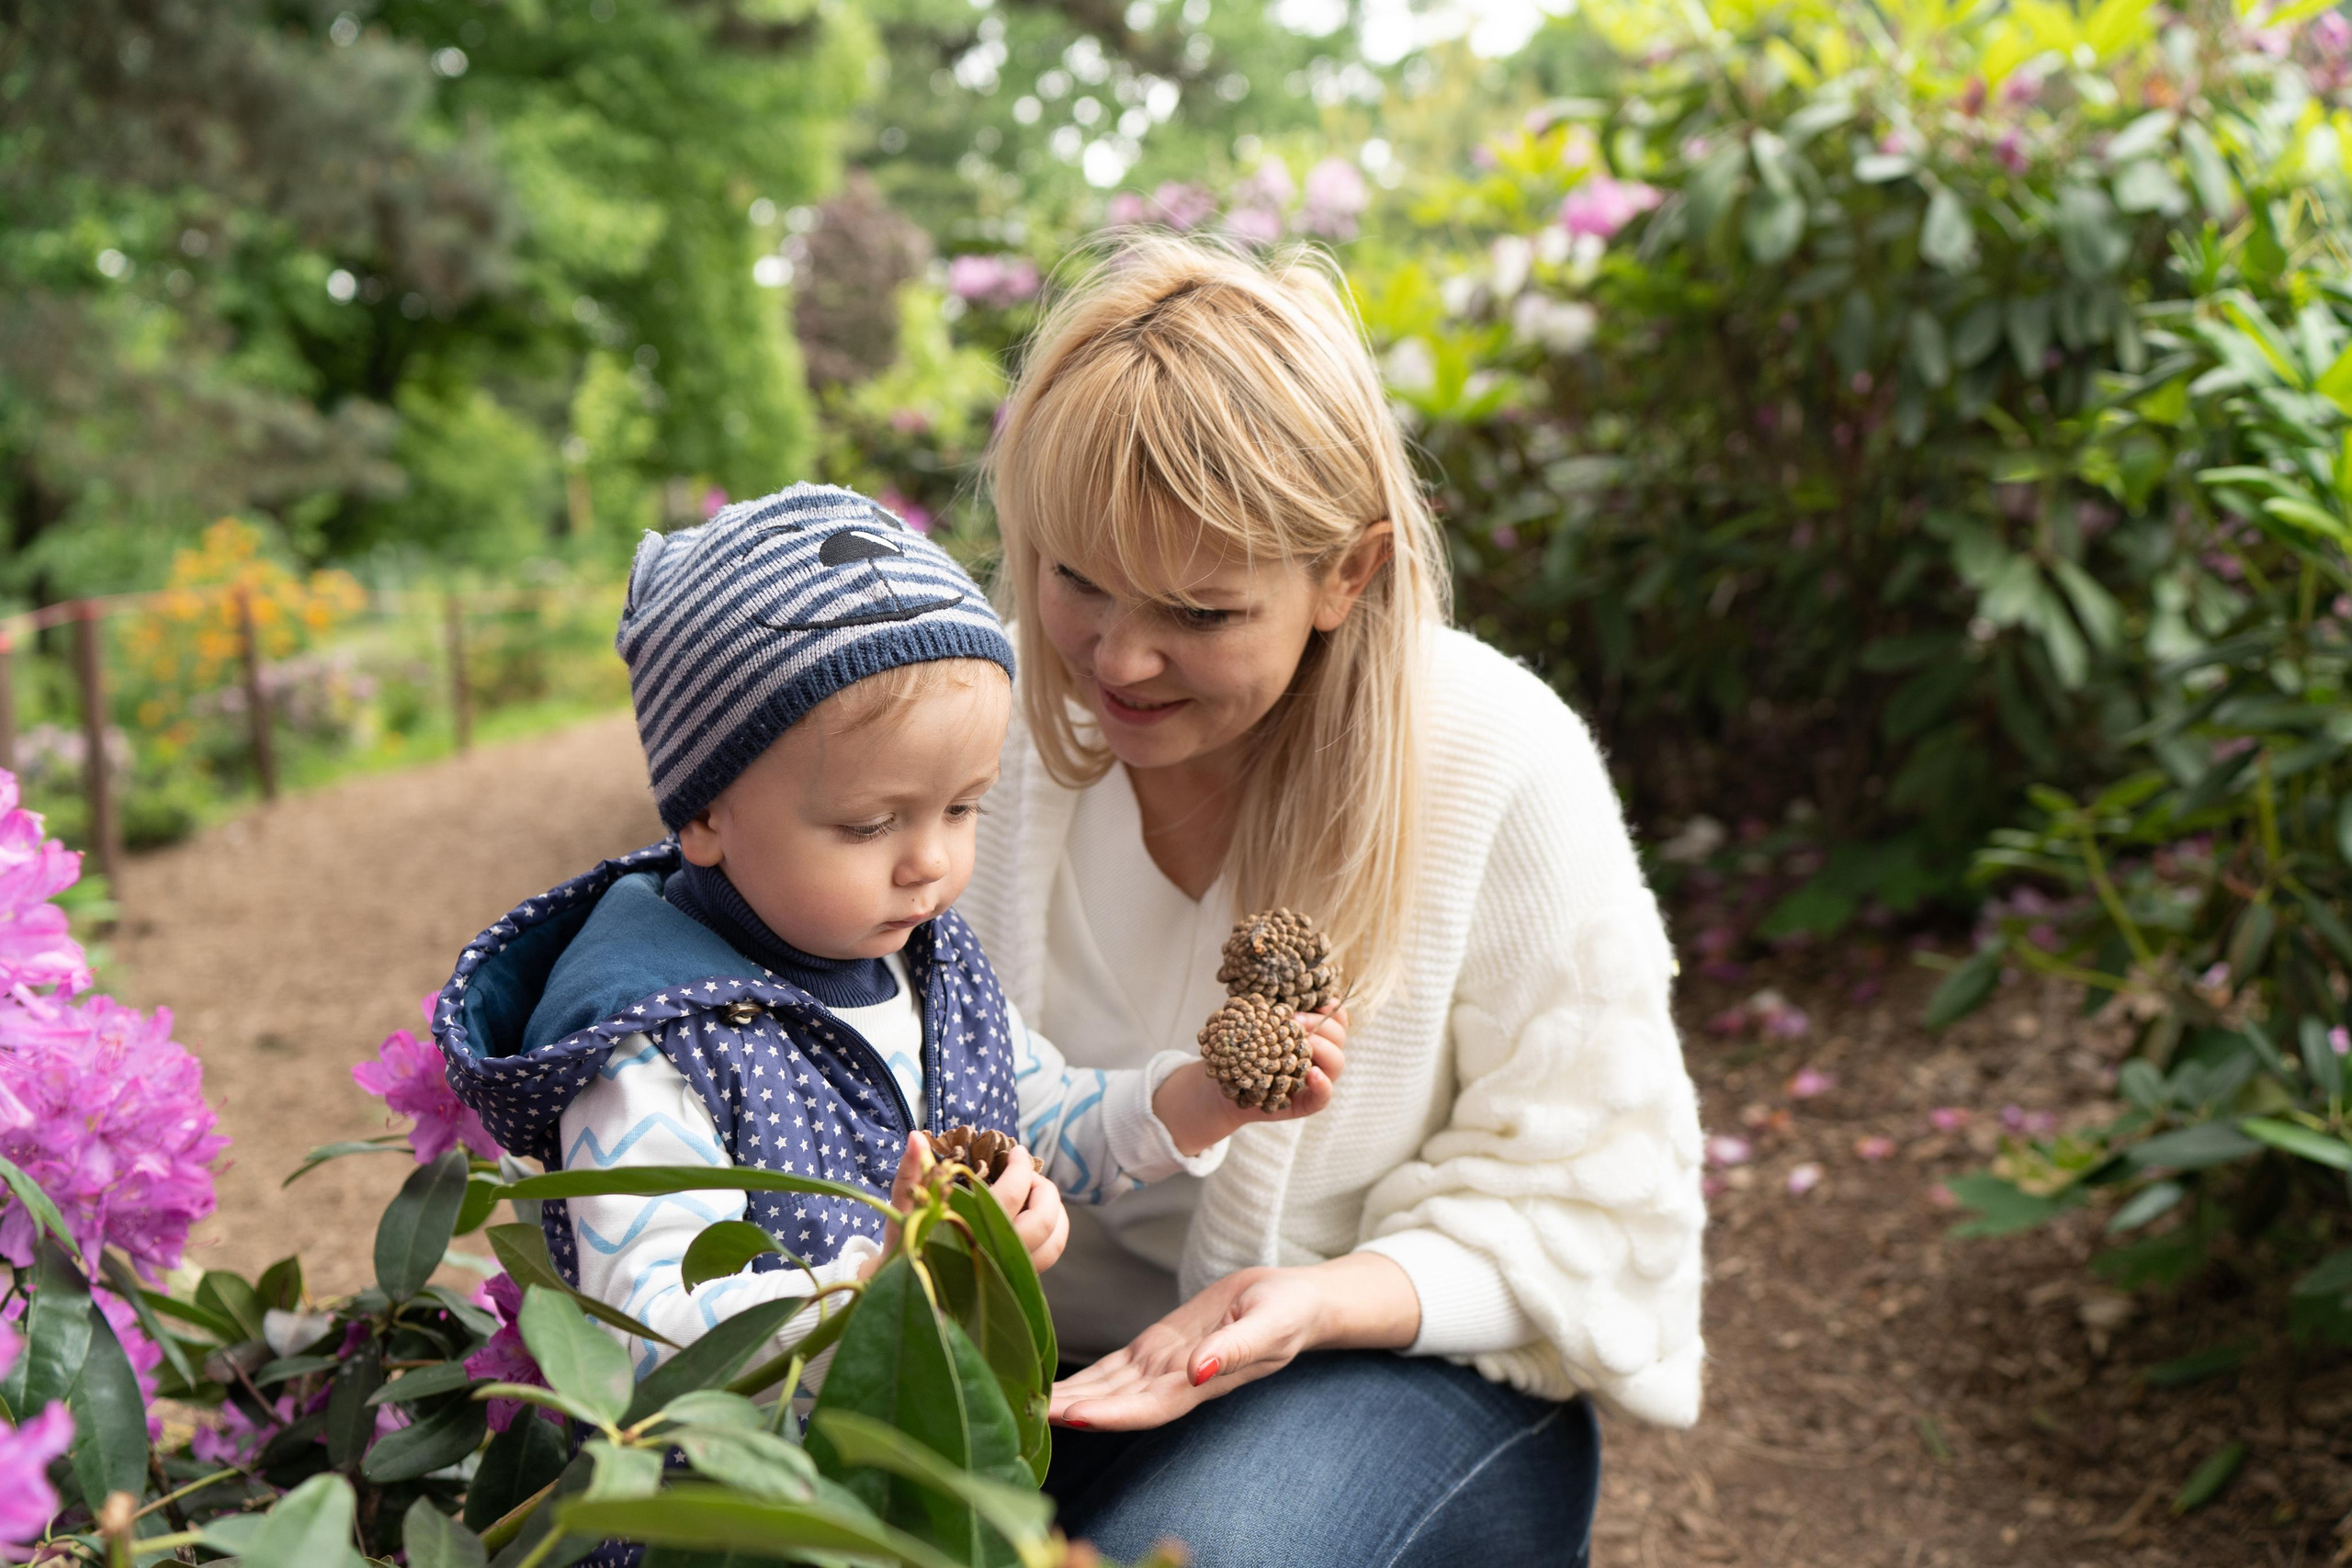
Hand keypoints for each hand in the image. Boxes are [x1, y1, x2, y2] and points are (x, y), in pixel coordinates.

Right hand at [871, 1135, 1068, 1276]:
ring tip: (1039, 1192)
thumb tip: (918, 1136)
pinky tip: (1039, 1213)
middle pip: (1042, 1221)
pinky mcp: (1015, 1279)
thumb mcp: (905, 1203)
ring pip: (1053, 1243)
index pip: (1011, 1196)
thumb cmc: (909, 1239)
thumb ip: (913, 1170)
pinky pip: (1048, 1255)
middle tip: (1030, 1173)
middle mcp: (995, 1258)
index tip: (1018, 1152)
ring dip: (1056, 1212)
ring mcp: (1008, 1273)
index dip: (1021, 1168)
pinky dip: (1054, 1230)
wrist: (909, 1284)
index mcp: (970, 1233)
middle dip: (1044, 1189)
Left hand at [1047, 1251, 1417, 1430]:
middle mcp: (1175, 1380)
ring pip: (1109, 1387)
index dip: (1111, 1414)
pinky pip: (1115, 1366)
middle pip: (1117, 1402)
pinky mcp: (1158, 1345)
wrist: (1293, 1300)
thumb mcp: (1270, 1322)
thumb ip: (1235, 1349)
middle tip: (1029, 1411)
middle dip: (1075, 1409)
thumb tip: (1197, 1372)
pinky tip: (1054, 1383)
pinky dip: (1084, 1376)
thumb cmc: (1289, 1311)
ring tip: (1028, 1400)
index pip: (1149, 1406)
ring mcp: (1164, 1365)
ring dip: (1071, 1397)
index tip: (1074, 1416)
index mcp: (1201, 1380)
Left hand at [1152, 1007, 1348, 1156]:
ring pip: (1337, 1063)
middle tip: (1294, 1021)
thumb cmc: (1239, 1049)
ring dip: (1323, 1049)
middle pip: (1339, 1037)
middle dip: (1321, 1024)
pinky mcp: (1305, 1103)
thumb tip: (1283, 998)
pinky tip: (1313, 1075)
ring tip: (1303, 1044)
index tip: (1317, 1002)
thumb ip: (1273, 1011)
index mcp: (1312, 1034)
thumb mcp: (1255, 1024)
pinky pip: (1323, 1097)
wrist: (1221, 1085)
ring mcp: (1314, 1080)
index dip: (1331, 1008)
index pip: (1336, 1019)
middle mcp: (1318, 1056)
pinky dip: (1323, 1085)